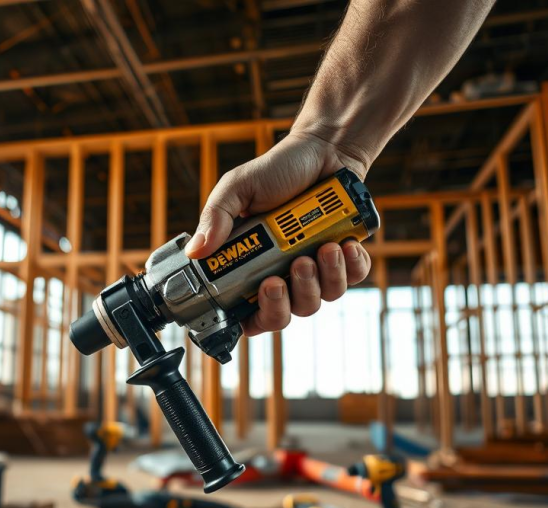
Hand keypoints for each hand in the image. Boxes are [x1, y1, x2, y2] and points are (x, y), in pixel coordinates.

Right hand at [184, 131, 371, 335]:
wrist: (324, 150)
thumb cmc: (278, 170)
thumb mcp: (238, 188)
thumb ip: (216, 217)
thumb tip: (195, 252)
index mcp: (251, 266)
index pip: (247, 314)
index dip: (253, 318)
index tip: (259, 296)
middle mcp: (282, 275)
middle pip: (282, 316)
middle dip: (286, 300)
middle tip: (290, 270)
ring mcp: (315, 270)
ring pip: (318, 301)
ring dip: (322, 278)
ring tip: (322, 248)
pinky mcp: (346, 259)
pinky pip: (352, 279)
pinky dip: (350, 266)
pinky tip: (343, 243)